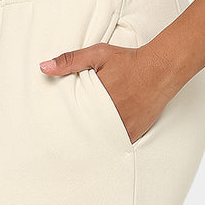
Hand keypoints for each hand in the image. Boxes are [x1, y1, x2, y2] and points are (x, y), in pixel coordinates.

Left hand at [38, 42, 170, 144]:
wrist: (161, 68)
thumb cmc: (129, 60)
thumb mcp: (97, 54)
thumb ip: (70, 60)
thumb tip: (44, 67)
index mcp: (95, 99)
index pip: (73, 118)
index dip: (63, 124)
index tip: (53, 131)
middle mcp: (109, 116)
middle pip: (85, 132)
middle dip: (76, 136)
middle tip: (61, 146)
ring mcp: (122, 127)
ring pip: (100, 141)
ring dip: (92, 142)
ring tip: (77, 150)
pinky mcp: (133, 133)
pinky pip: (116, 144)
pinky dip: (109, 144)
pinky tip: (100, 147)